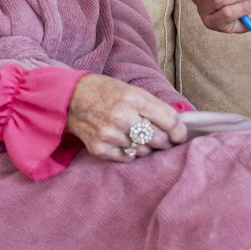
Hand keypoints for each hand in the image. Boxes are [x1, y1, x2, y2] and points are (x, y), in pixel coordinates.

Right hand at [67, 75, 186, 162]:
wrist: (71, 98)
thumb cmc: (106, 92)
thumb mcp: (132, 91)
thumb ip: (154, 107)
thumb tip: (176, 127)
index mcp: (134, 99)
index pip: (169, 120)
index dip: (179, 131)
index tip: (179, 136)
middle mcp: (123, 117)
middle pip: (159, 140)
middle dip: (163, 141)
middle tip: (160, 138)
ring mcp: (110, 134)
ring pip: (144, 151)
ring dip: (145, 147)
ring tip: (137, 137)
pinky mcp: (100, 148)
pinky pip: (127, 158)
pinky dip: (130, 153)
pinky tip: (124, 142)